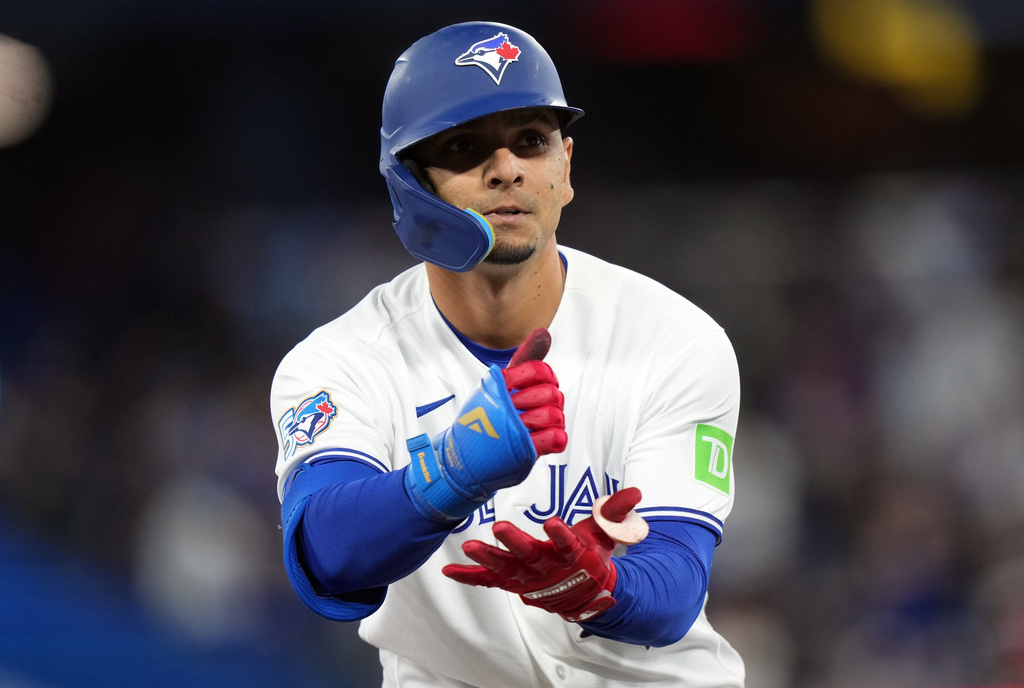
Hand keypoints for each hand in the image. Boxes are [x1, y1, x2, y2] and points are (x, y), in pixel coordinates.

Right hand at [405, 328, 565, 520]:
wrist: (461, 459)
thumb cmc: (483, 419)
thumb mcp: (499, 384)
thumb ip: (525, 359)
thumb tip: (544, 332)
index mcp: (500, 385)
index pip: (537, 370)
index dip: (546, 376)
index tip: (540, 385)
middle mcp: (505, 405)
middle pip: (550, 393)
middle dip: (551, 400)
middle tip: (538, 407)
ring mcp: (513, 429)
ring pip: (554, 416)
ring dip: (554, 420)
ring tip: (541, 423)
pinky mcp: (523, 452)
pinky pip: (555, 439)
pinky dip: (556, 438)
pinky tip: (547, 438)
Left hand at [442, 487, 643, 622]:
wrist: (586, 595)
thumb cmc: (592, 556)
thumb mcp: (606, 533)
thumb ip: (616, 511)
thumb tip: (635, 492)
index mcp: (571, 554)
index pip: (567, 543)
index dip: (560, 535)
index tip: (552, 523)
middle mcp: (547, 567)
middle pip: (529, 555)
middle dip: (514, 542)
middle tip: (499, 528)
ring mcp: (527, 578)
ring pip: (504, 569)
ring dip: (486, 558)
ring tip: (469, 547)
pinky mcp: (512, 582)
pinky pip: (487, 581)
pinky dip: (468, 576)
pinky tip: (450, 570)